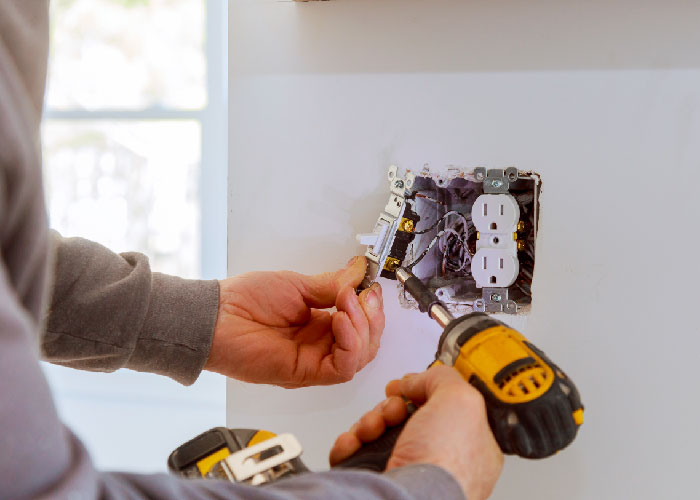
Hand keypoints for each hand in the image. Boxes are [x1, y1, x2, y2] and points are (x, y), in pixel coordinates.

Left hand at [204, 256, 384, 387]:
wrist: (216, 317)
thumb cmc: (244, 301)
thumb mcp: (296, 285)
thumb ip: (331, 285)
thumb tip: (358, 272)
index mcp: (319, 324)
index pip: (361, 324)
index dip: (370, 308)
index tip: (369, 286)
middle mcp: (320, 345)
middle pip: (367, 344)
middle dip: (373, 318)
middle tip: (363, 295)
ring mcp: (314, 360)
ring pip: (360, 357)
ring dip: (363, 328)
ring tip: (347, 303)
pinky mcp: (305, 373)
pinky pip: (342, 368)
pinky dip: (350, 344)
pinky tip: (341, 321)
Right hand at [329, 366, 503, 499]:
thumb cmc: (445, 465)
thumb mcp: (461, 400)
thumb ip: (443, 378)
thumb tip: (417, 379)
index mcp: (470, 445)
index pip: (444, 407)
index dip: (424, 392)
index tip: (411, 384)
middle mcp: (438, 460)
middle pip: (405, 416)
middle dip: (390, 406)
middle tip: (392, 410)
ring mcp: (406, 472)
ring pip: (378, 432)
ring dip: (368, 421)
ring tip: (372, 428)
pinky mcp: (377, 480)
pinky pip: (356, 452)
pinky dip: (349, 443)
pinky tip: (354, 442)